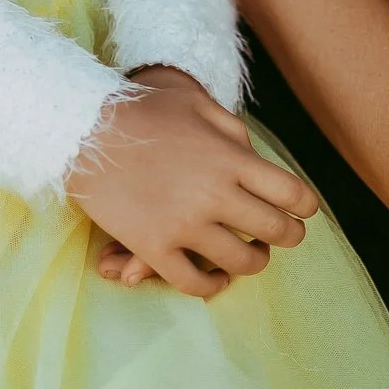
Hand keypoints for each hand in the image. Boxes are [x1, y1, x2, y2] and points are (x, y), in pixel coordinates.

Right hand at [66, 64, 317, 299]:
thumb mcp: (195, 103)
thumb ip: (232, 130)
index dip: (305, 206)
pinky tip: (218, 276)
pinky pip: (194, 282)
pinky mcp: (153, 247)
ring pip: (242, 262)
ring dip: (255, 261)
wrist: (83, 128)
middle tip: (285, 235)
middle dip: (288, 235)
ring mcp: (184, 226)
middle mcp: (215, 196)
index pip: (292, 194)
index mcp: (230, 159)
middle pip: (276, 230)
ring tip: (253, 255)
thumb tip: (254, 156)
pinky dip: (213, 284)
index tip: (304, 210)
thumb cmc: (141, 108)